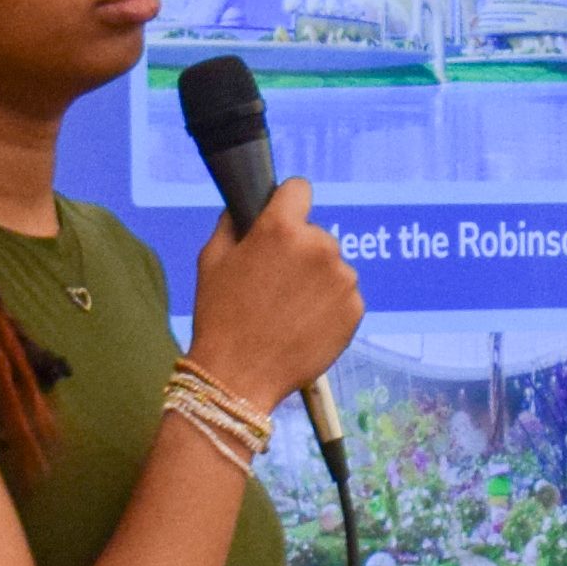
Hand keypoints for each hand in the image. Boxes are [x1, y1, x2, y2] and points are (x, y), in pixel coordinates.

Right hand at [188, 178, 361, 413]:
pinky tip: (303, 325)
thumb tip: (243, 208)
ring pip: (331, 267)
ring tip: (288, 310)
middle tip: (274, 283)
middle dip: (299, 251)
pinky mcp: (355, 309)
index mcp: (281, 228)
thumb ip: (231, 223)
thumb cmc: (220, 317)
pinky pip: (344, 296)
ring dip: (316, 281)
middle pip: (315, 235)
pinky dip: (329, 307)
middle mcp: (319, 246)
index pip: (299, 189)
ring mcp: (342, 279)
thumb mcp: (211, 260)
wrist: (239, 376)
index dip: (287, 203)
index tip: (282, 218)